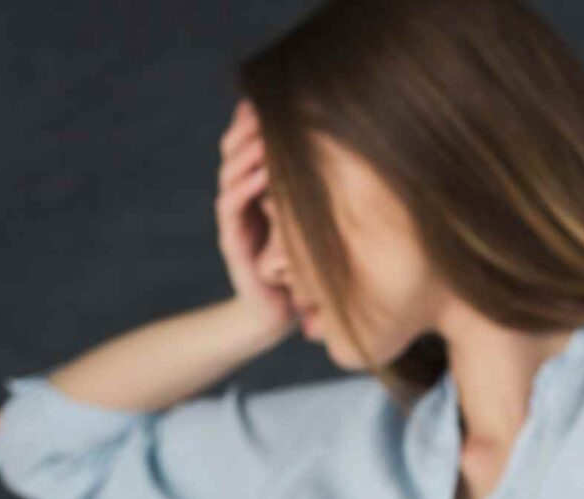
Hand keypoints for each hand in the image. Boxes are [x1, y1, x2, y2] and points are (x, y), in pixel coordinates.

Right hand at [214, 98, 296, 340]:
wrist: (277, 314)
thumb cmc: (299, 267)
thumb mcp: (310, 224)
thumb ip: (316, 195)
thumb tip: (352, 163)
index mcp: (255, 192)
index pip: (248, 147)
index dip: (254, 122)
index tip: (270, 98)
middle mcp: (240, 201)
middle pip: (233, 152)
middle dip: (246, 126)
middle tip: (261, 104)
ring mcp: (234, 220)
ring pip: (230, 173)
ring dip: (247, 150)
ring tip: (264, 130)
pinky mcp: (232, 242)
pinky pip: (231, 206)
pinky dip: (246, 185)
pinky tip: (263, 169)